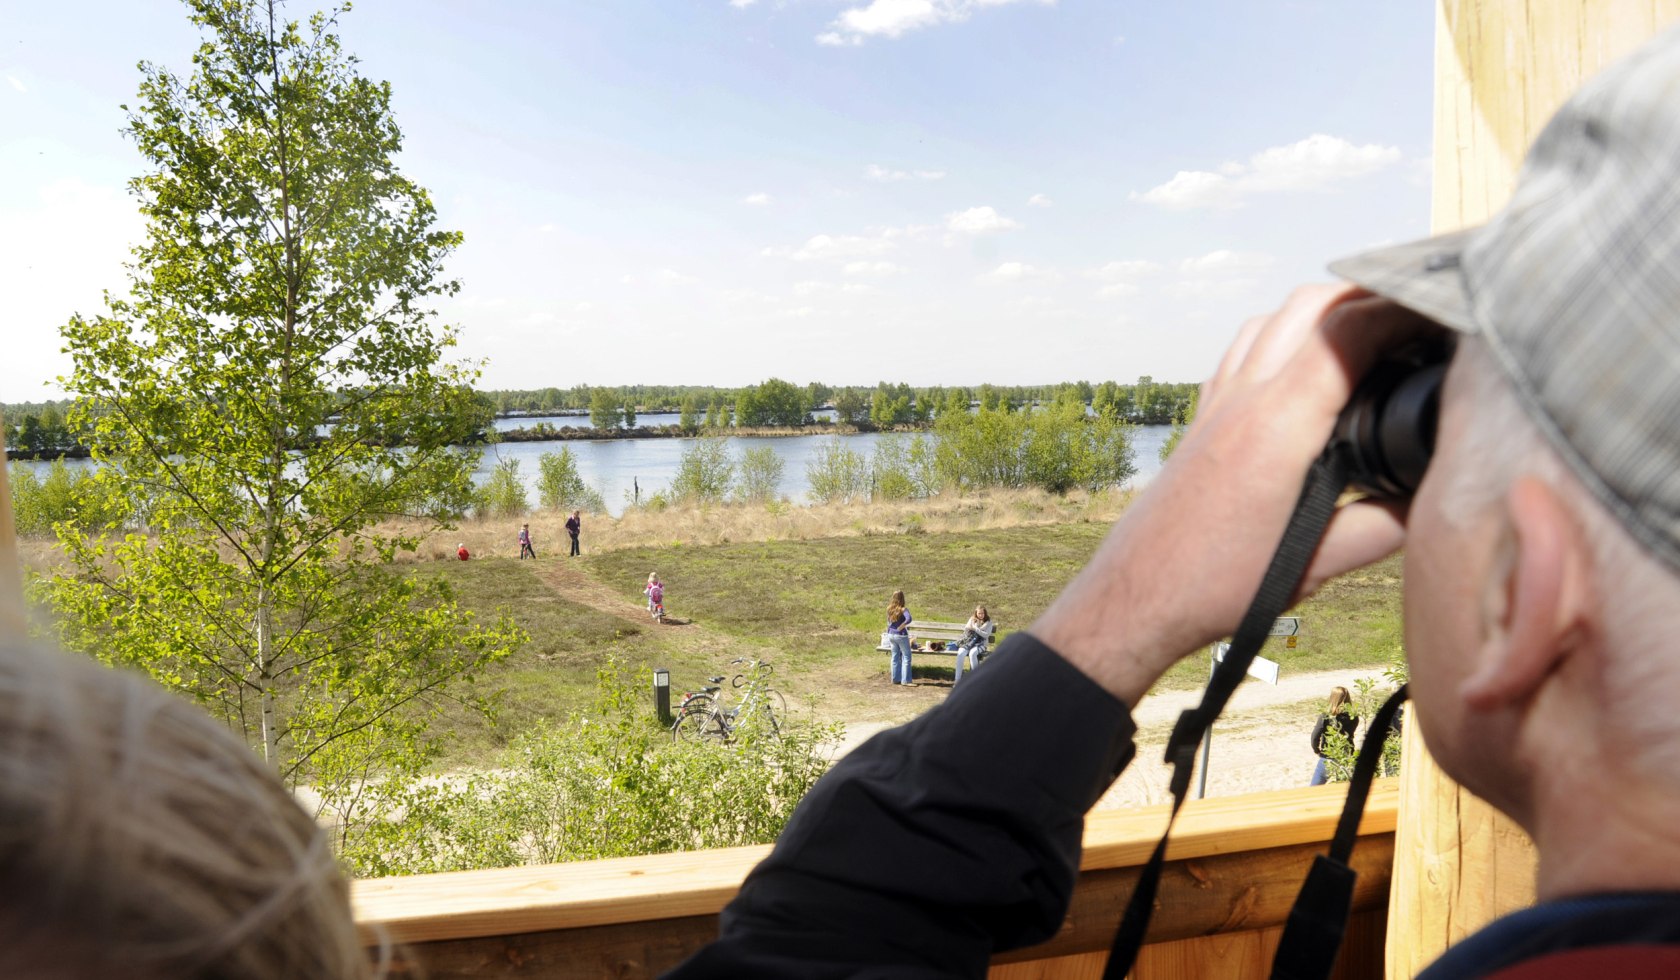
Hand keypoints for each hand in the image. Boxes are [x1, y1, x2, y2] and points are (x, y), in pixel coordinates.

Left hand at [1032, 285, 1438, 704]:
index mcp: (1279, 425)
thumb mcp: (1318, 565)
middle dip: (1371, 294)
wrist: (1136, 597)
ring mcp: (1218, 402)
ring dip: (1326, 308)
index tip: (1449, 312)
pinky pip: (1245, 347)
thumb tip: (1436, 496)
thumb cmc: (1217, 587)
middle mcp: (1245, 398)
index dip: (1404, 309)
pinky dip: (1284, 332)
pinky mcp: (1203, 415)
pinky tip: (1306, 358)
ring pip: (1274, 318)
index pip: (1349, 332)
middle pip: (1312, 304)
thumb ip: (1387, 528)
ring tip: (1374, 327)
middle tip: (1421, 312)